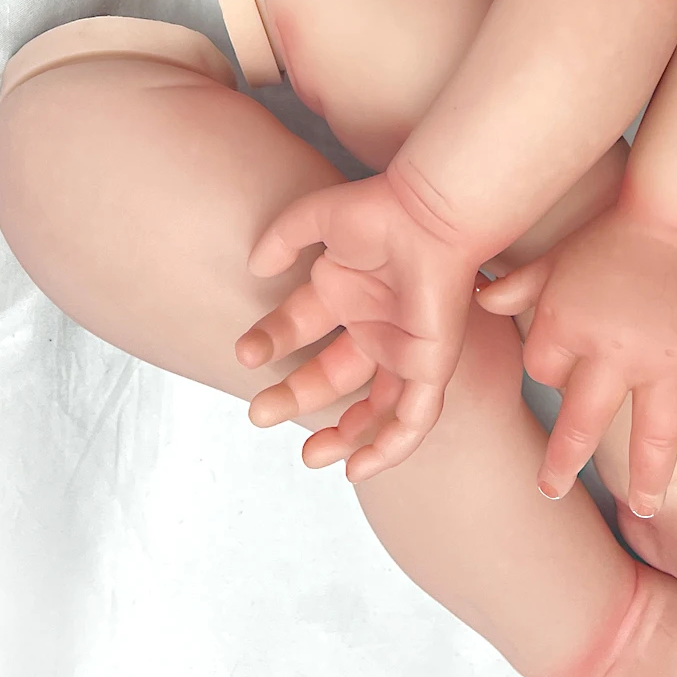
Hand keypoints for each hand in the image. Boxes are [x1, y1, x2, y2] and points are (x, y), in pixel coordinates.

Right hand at [236, 168, 480, 482]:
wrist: (431, 214)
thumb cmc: (381, 209)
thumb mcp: (317, 218)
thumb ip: (283, 239)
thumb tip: (256, 269)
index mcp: (347, 292)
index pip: (301, 329)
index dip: (270, 343)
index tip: (244, 354)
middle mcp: (375, 324)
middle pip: (332, 376)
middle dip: (294, 397)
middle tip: (258, 414)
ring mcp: (405, 347)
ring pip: (376, 408)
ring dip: (344, 436)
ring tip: (310, 456)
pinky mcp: (431, 365)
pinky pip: (414, 419)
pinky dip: (390, 447)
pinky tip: (359, 467)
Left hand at [477, 204, 676, 514]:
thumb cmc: (617, 232)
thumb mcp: (559, 257)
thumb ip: (518, 286)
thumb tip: (479, 299)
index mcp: (571, 324)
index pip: (544, 372)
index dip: (546, 375)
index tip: (559, 378)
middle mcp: (618, 351)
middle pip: (582, 424)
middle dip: (563, 463)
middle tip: (549, 491)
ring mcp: (673, 361)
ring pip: (655, 439)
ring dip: (644, 480)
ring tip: (640, 507)